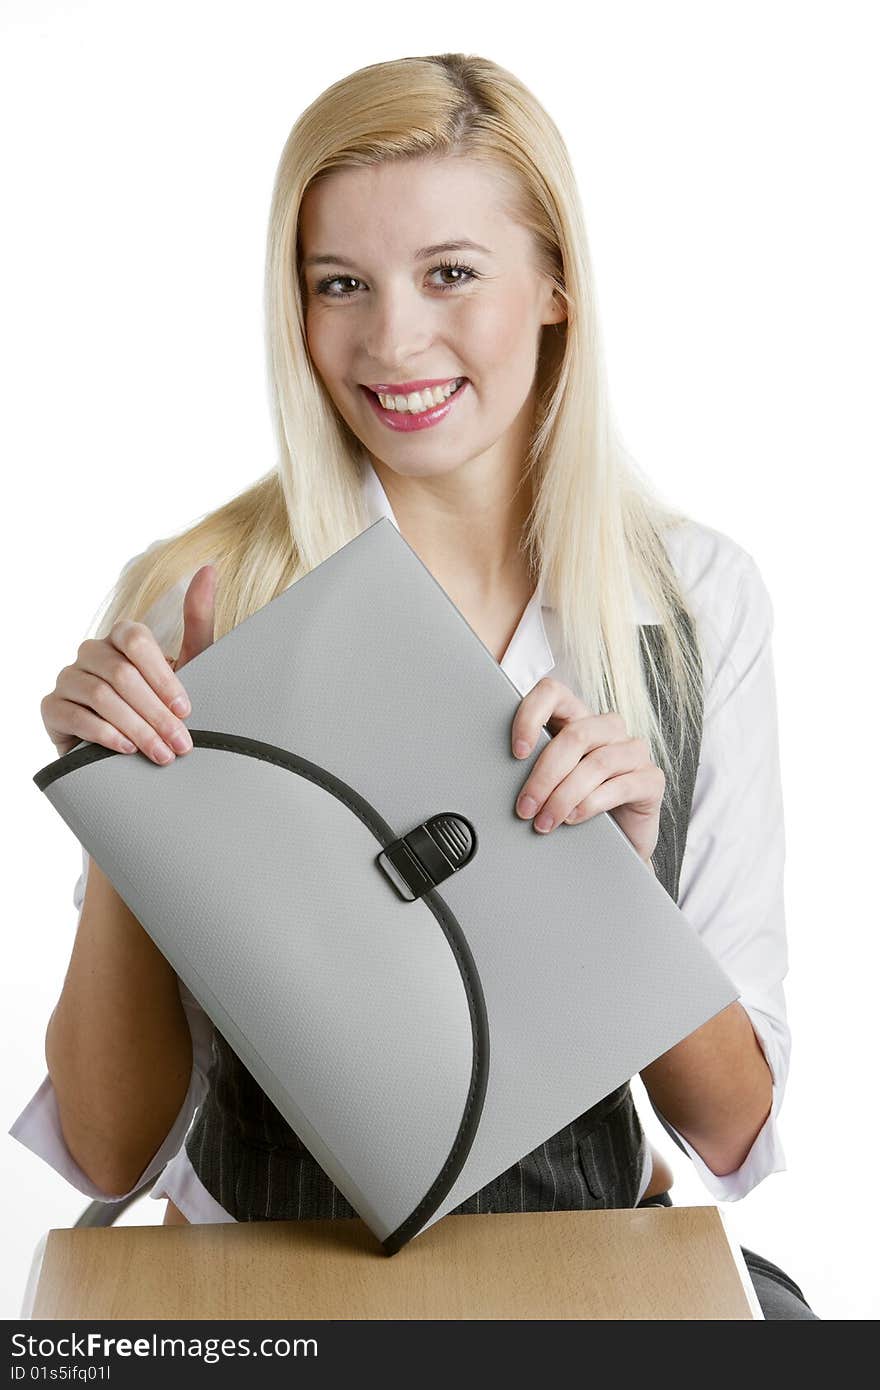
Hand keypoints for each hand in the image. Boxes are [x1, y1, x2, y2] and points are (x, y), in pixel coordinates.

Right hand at [41, 564, 216, 763]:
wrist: (128, 745)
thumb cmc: (161, 701)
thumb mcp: (190, 663)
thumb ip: (198, 619)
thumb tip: (209, 569)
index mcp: (122, 636)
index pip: (136, 642)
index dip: (162, 677)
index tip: (185, 710)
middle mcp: (91, 651)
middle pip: (121, 674)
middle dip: (155, 714)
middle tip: (180, 744)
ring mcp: (68, 678)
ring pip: (100, 696)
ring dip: (135, 728)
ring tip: (160, 753)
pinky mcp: (52, 708)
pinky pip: (74, 716)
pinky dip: (103, 734)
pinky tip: (125, 749)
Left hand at [510, 676, 663, 866]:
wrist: (615, 844)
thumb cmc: (576, 807)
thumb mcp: (548, 782)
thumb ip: (531, 766)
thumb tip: (494, 773)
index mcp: (577, 719)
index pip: (553, 692)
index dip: (531, 715)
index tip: (516, 751)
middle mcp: (608, 729)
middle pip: (575, 735)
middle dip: (544, 775)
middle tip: (525, 807)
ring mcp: (633, 752)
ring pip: (597, 762)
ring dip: (564, 795)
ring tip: (545, 822)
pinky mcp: (651, 779)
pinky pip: (621, 785)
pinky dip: (592, 803)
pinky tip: (574, 818)